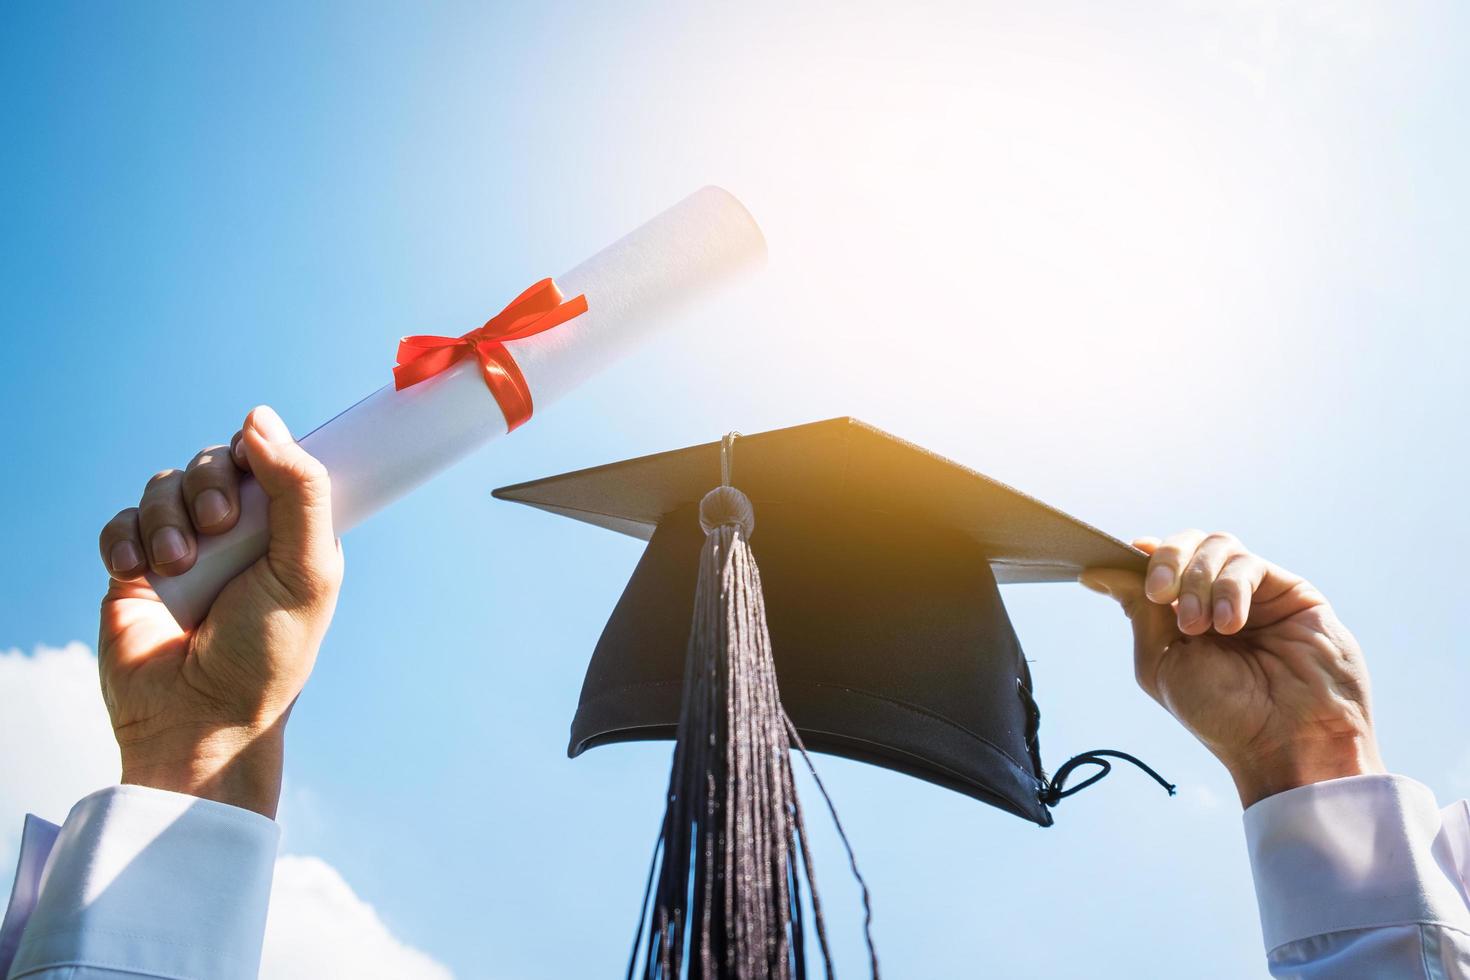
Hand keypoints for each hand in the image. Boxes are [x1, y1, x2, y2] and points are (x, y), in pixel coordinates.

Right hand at [96, 406, 341, 817]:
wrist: (200, 721)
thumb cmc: (267, 654)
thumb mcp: (305, 571)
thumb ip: (298, 491)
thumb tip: (259, 418)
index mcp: (289, 529)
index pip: (273, 458)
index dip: (260, 449)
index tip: (253, 461)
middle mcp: (239, 533)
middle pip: (215, 461)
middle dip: (211, 480)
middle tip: (220, 522)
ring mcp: (185, 548)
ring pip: (164, 486)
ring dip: (169, 517)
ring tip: (180, 564)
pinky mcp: (136, 570)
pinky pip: (120, 522)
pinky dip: (126, 539)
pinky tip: (138, 572)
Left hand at [1081, 531, 1383, 807]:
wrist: (1284, 741)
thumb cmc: (1222, 713)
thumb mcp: (1162, 661)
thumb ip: (1138, 611)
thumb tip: (1097, 572)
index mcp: (1182, 613)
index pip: (1159, 561)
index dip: (1143, 555)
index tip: (1127, 557)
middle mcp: (1218, 597)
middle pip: (1187, 542)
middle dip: (1167, 561)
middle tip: (1161, 594)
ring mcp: (1255, 592)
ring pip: (1217, 545)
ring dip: (1197, 579)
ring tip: (1199, 625)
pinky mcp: (1290, 592)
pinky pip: (1249, 565)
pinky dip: (1230, 589)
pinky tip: (1229, 624)